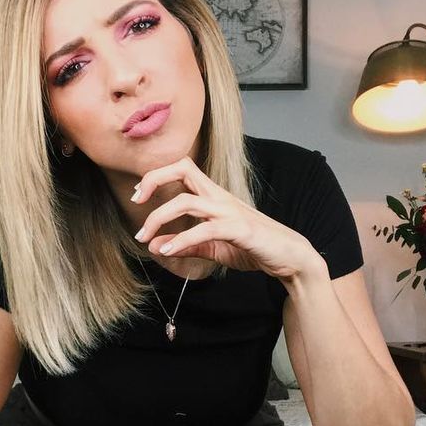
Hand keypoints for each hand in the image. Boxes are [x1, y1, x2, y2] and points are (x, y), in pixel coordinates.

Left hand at [132, 156, 325, 281]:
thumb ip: (185, 244)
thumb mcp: (213, 246)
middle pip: (183, 170)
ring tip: (144, 239)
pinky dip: (182, 240)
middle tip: (135, 204)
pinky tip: (168, 251)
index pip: (182, 169)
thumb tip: (155, 245)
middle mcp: (220, 197)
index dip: (157, 175)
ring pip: (187, 201)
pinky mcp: (240, 229)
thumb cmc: (253, 246)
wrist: (289, 257)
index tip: (139, 196)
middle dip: (153, 181)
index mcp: (214, 195)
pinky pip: (205, 230)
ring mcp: (230, 211)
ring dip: (159, 218)